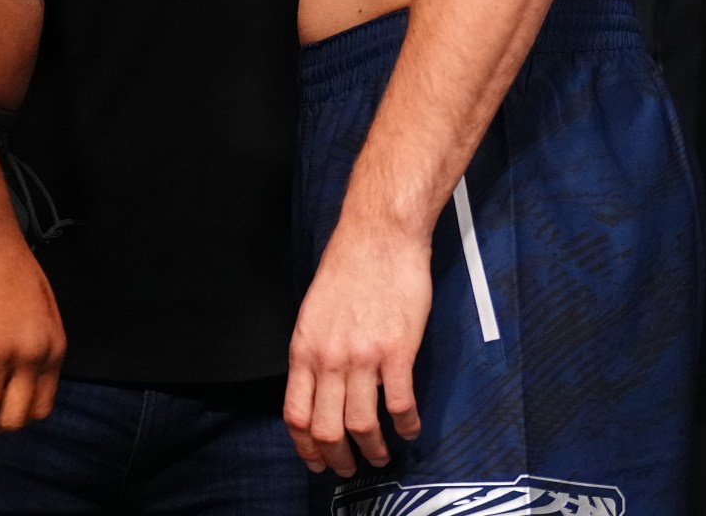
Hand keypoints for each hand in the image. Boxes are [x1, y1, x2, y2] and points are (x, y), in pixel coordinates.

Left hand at [285, 220, 427, 476]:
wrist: (379, 237)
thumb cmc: (348, 269)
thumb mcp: (314, 313)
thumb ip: (314, 353)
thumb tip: (318, 388)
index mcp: (304, 349)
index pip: (295, 415)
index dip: (305, 447)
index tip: (316, 461)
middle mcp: (329, 359)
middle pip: (327, 429)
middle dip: (338, 458)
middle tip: (349, 468)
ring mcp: (363, 357)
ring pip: (363, 425)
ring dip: (374, 450)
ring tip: (382, 456)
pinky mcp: (397, 352)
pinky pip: (400, 405)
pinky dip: (406, 425)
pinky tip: (410, 429)